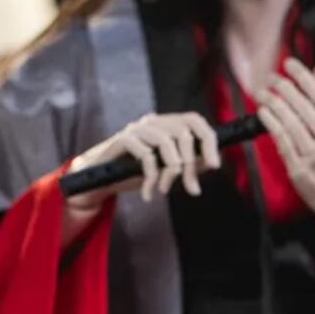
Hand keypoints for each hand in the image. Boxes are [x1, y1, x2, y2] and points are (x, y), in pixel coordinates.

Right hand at [60, 111, 220, 245]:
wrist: (100, 180)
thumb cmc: (135, 173)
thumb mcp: (166, 170)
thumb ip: (187, 164)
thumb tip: (210, 163)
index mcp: (167, 125)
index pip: (194, 120)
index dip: (208, 139)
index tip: (214, 164)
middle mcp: (153, 121)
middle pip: (183, 133)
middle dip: (190, 165)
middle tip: (191, 189)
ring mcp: (137, 128)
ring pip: (166, 142)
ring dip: (171, 171)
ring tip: (165, 190)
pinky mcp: (123, 139)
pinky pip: (146, 155)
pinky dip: (151, 177)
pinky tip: (149, 193)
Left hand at [254, 59, 314, 239]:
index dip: (301, 75)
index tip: (289, 63)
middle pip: (301, 104)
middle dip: (282, 86)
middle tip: (271, 78)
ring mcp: (314, 155)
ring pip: (288, 121)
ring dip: (272, 102)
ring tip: (263, 92)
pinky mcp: (299, 170)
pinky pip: (281, 141)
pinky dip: (270, 123)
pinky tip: (264, 112)